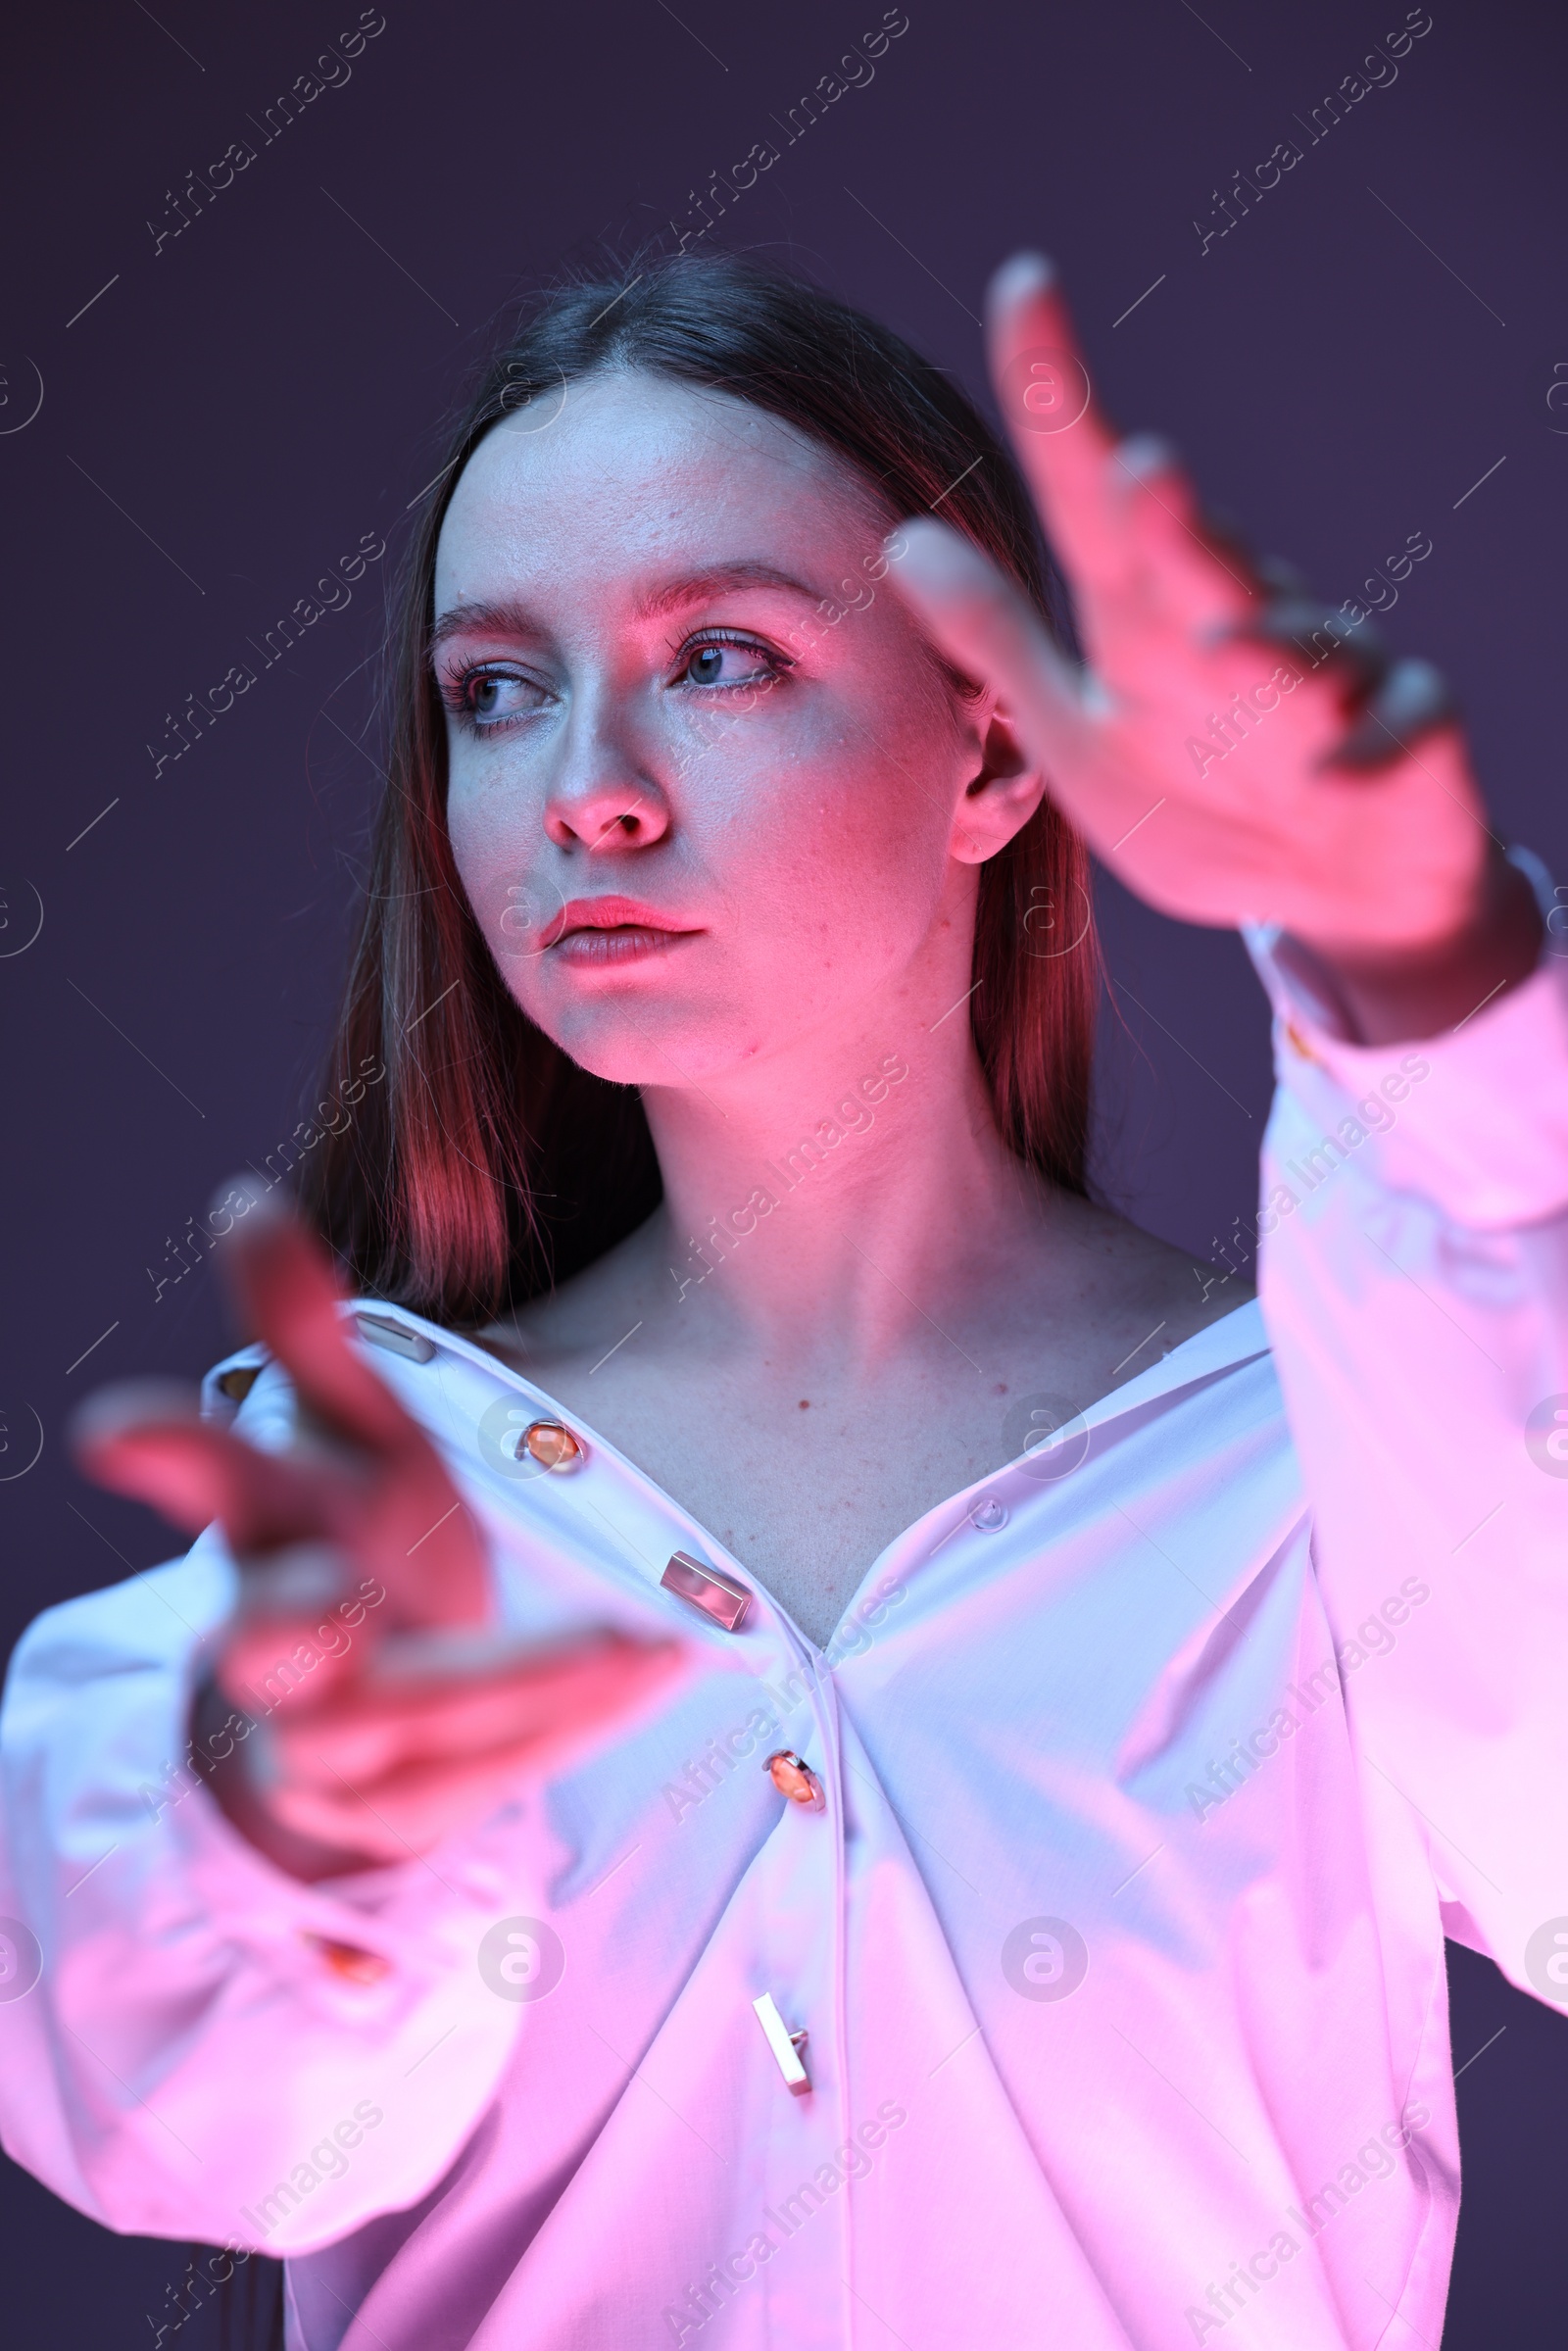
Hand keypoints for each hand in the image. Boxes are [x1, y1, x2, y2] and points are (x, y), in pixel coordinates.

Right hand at [73, 1194, 682, 1877]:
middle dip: (289, 1621)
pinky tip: (656, 1667)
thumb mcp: (348, 1427)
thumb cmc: (361, 1531)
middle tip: (331, 1602)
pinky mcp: (391, 1807)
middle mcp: (277, 1638)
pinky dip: (570, 1719)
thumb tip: (240, 1201)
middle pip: (263, 1639)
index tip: (116, 1429)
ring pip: (398, 1721)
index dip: (170, 1454)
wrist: (368, 1697)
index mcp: (269, 1523)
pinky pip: (479, 1774)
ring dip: (514, 1680)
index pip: (217, 1479)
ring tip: (635, 1643)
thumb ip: (307, 1327)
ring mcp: (324, 1739)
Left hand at [887, 254, 1541, 1039]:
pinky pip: (1392, 737)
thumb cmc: (1202, 797)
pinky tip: (1332, 776)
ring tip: (1228, 648)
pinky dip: (1363, 754)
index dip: (1055, 398)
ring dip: (1268, 644)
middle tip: (1141, 471)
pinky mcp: (1408, 741)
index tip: (1023, 283)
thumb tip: (902, 543)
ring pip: (1300, 643)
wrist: (1336, 889)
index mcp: (1148, 619)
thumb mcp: (1081, 733)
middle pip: (1198, 561)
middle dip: (1174, 526)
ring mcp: (1332, 678)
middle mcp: (1238, 622)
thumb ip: (1002, 642)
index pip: (1089, 502)